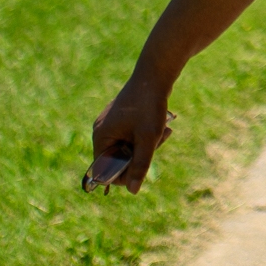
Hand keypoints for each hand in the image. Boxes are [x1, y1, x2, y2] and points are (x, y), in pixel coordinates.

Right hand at [86, 72, 173, 194]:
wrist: (156, 74)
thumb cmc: (150, 106)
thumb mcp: (148, 138)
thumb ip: (140, 165)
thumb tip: (133, 191)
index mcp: (101, 137)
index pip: (105, 170)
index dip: (125, 173)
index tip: (144, 162)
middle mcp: (102, 131)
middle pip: (119, 159)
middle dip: (141, 155)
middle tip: (158, 141)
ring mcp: (111, 124)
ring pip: (129, 148)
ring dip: (147, 146)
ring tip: (164, 132)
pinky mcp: (122, 119)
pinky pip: (132, 137)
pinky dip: (146, 136)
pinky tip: (162, 127)